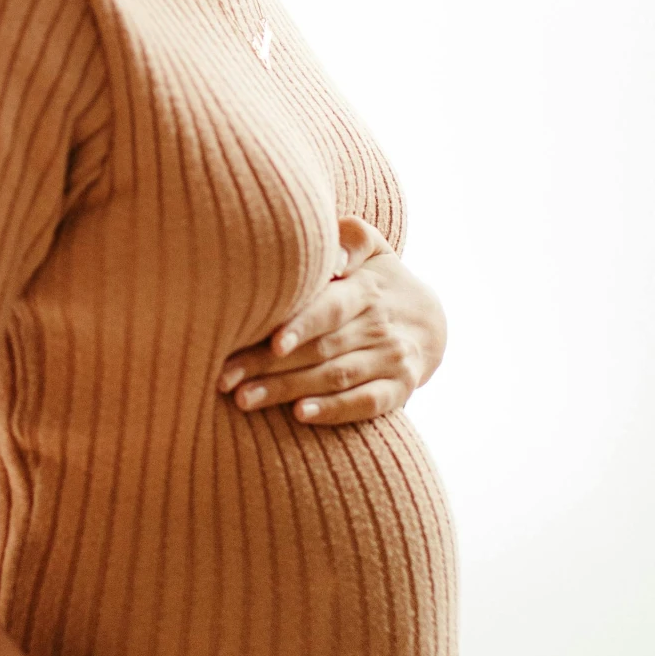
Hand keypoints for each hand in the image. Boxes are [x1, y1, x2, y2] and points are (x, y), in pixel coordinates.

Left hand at [217, 216, 446, 427]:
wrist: (429, 319)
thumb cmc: (378, 279)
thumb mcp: (373, 248)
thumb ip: (351, 240)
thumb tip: (333, 258)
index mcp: (367, 289)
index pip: (331, 308)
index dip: (301, 325)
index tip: (270, 342)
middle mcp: (380, 326)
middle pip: (321, 348)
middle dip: (269, 365)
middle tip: (224, 378)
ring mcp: (392, 360)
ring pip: (335, 377)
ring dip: (288, 390)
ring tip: (244, 400)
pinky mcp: (399, 390)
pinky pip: (366, 403)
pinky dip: (334, 410)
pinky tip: (299, 415)